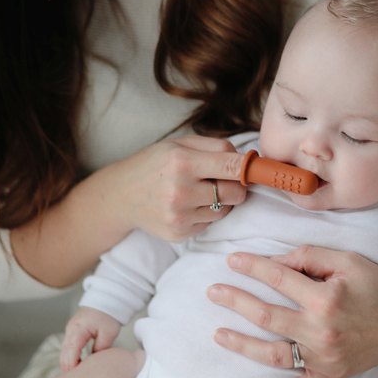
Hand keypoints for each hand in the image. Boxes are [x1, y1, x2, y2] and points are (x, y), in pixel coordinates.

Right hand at [61, 307, 121, 371]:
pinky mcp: (74, 332)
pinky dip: (70, 356)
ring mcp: (71, 330)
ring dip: (67, 362)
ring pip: (65, 350)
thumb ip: (101, 348)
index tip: (74, 376)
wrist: (107, 300)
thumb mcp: (108, 333)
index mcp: (78, 329)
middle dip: (67, 366)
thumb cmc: (108, 315)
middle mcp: (71, 330)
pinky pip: (69, 347)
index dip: (72, 364)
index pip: (71, 350)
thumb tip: (95, 362)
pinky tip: (75, 366)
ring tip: (71, 377)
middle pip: (65, 352)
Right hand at [111, 134, 247, 242]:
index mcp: (181, 162)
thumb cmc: (155, 164)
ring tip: (200, 190)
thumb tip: (249, 159)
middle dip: (236, 185)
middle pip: (236, 192)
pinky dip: (207, 213)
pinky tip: (188, 204)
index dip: (250, 168)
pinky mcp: (179, 233)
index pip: (233, 167)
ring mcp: (179, 216)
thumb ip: (217, 147)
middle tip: (222, 178)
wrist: (121, 195)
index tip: (256, 167)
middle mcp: (180, 191)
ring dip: (222, 200)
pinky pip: (212, 223)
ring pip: (226, 209)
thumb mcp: (181, 144)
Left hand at [208, 246, 377, 377]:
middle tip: (212, 292)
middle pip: (267, 316)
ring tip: (217, 334)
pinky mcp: (332, 376)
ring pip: (274, 355)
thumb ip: (308, 256)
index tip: (232, 260)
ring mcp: (326, 358)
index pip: (278, 279)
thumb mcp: (346, 259)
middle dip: (235, 301)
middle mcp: (322, 330)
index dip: (252, 267)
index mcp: (326, 298)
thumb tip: (274, 262)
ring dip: (242, 345)